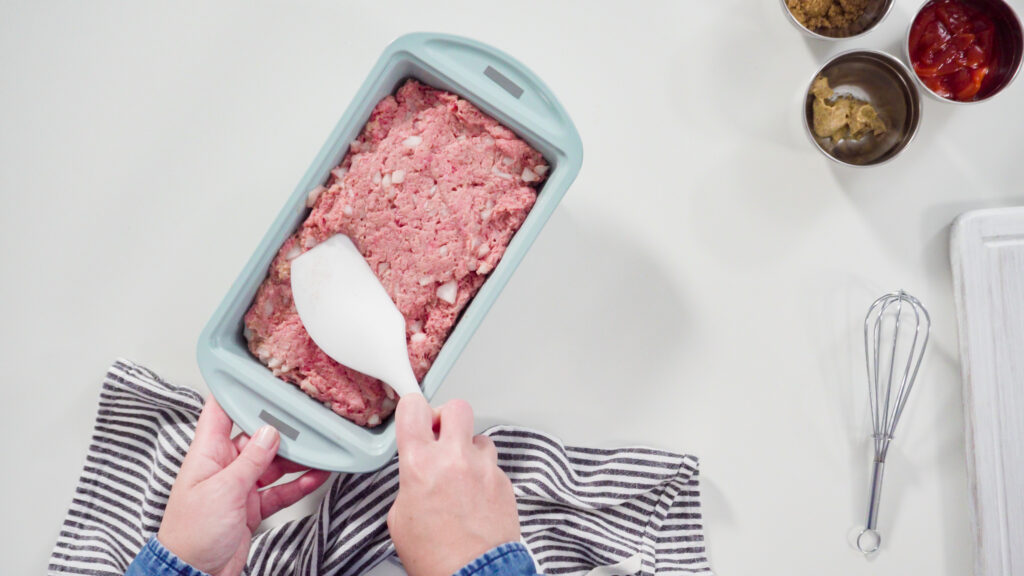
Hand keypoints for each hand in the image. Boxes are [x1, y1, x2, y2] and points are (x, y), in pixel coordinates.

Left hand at [157, 397, 330, 575]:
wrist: (193, 575)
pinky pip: (280, 489)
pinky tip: (315, 476)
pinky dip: (298, 484)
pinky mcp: (251, 506)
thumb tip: (270, 432)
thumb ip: (251, 460)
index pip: (220, 411)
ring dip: (296, 458)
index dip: (237, 390)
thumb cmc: (191, 535)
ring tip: (320, 450)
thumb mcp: (224, 490)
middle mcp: (224, 466)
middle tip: (307, 420)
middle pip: (256, 437)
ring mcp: (239, 486)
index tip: (260, 375)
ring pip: (273, 463)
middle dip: (282, 430)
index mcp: (207, 454)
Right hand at [387, 396, 519, 575]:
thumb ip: (410, 483)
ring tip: (462, 475)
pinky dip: (484, 475)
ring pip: (479, 437)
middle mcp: (454, 458)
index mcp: (420, 464)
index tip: (415, 416)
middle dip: (447, 418)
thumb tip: (418, 474)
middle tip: (441, 436)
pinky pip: (493, 465)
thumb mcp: (400, 517)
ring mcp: (484, 468)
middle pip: (456, 407)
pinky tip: (476, 497)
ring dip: (469, 450)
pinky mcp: (504, 482)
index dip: (413, 408)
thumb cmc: (436, 557)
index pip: (414, 408)